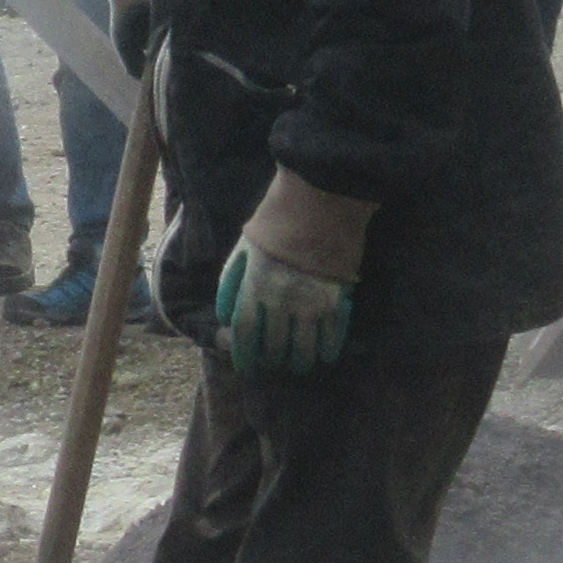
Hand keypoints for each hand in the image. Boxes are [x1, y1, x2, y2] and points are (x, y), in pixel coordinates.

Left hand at [212, 171, 372, 376]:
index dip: (244, 354)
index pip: (245, 333)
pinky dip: (328, 348)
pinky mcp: (338, 296)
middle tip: (273, 365)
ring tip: (300, 366)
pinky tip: (326, 356)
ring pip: (305, 345)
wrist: (322, 196)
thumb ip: (231, 281)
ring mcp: (311, 300)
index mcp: (253, 286)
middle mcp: (280, 300)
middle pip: (274, 343)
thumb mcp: (243, 247)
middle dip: (272, 359)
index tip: (246, 366)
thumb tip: (224, 313)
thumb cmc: (278, 217)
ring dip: (301, 360)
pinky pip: (333, 332)